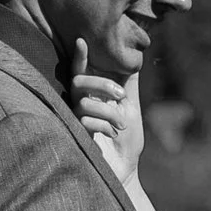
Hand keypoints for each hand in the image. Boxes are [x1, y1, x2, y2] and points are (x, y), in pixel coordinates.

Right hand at [71, 35, 146, 194]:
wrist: (126, 171)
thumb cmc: (126, 142)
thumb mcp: (131, 109)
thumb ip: (129, 86)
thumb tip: (135, 60)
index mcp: (92, 98)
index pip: (81, 73)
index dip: (79, 57)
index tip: (82, 40)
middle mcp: (79, 107)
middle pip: (78, 82)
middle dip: (102, 84)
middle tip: (121, 96)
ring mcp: (75, 122)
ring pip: (84, 102)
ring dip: (108, 111)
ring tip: (121, 125)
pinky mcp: (76, 137)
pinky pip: (85, 121)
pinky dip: (103, 126)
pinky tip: (111, 135)